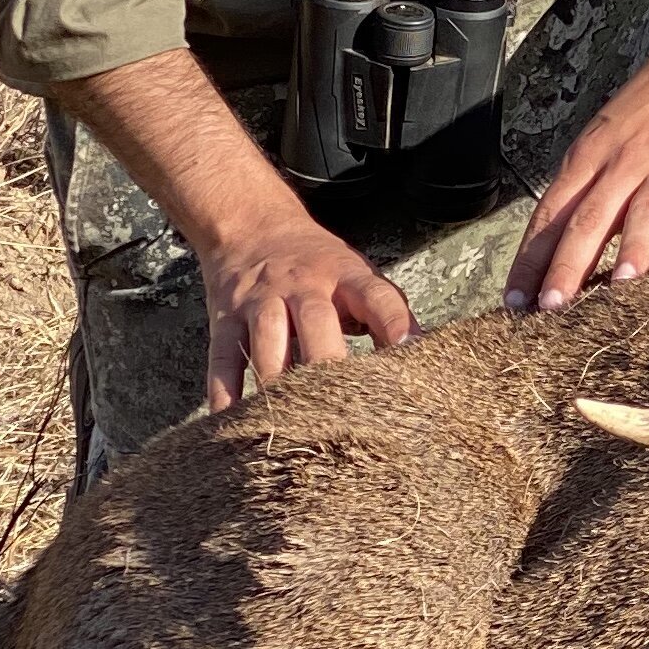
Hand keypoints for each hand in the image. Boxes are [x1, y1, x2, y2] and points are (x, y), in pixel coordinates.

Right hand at [203, 213, 413, 406]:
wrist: (251, 226)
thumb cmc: (318, 265)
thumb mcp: (357, 276)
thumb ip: (387, 314)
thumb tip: (425, 358)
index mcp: (344, 276)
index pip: (376, 296)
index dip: (395, 324)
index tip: (411, 354)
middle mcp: (301, 287)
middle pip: (316, 323)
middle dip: (328, 364)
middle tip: (343, 410)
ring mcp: (259, 302)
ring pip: (267, 343)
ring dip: (277, 383)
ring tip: (290, 423)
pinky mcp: (225, 320)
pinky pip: (222, 358)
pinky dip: (225, 391)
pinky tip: (233, 420)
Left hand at [506, 29, 648, 313]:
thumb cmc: (646, 112)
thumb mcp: (602, 141)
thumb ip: (585, 193)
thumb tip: (557, 253)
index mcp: (590, 158)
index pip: (552, 214)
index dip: (532, 258)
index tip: (516, 299)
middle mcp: (624, 163)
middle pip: (590, 219)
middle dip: (568, 265)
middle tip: (553, 306)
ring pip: (646, 211)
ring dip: (633, 246)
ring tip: (620, 282)